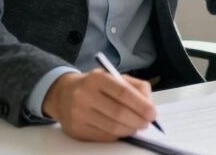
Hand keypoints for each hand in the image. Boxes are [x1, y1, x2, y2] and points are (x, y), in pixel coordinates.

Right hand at [42, 69, 156, 140]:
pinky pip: (103, 136)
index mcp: (97, 78)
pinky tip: (122, 130)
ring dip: (130, 130)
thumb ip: (135, 87)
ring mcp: (78, 114)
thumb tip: (149, 104)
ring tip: (136, 127)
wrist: (63, 94)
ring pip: (112, 127)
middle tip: (146, 123)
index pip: (123, 93)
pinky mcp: (76, 130)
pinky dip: (117, 135)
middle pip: (119, 112)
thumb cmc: (95, 85)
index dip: (141, 105)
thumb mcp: (113, 77)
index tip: (152, 113)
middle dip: (138, 120)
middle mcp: (85, 95)